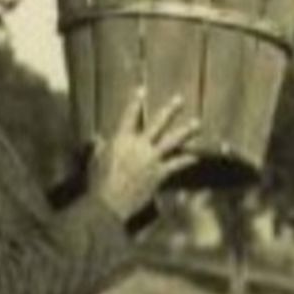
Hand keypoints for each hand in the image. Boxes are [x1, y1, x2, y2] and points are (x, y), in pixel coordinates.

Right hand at [89, 89, 199, 221]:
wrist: (109, 203)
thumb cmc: (99, 182)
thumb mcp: (96, 160)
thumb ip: (100, 147)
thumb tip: (98, 138)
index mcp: (121, 140)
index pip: (129, 116)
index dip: (135, 102)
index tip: (141, 89)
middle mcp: (138, 146)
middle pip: (156, 124)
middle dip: (169, 111)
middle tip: (180, 100)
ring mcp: (150, 159)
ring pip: (172, 141)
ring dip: (185, 131)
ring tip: (197, 123)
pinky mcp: (159, 174)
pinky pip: (176, 164)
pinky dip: (186, 160)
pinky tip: (196, 156)